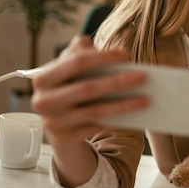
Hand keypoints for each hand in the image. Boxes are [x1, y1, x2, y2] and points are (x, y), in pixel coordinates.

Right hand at [31, 35, 148, 187]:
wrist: (55, 120)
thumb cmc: (68, 85)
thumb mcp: (68, 67)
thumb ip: (81, 51)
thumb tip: (106, 49)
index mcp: (42, 79)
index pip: (76, 62)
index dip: (103, 57)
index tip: (127, 55)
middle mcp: (43, 101)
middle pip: (87, 88)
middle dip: (117, 82)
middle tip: (143, 76)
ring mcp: (53, 122)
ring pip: (95, 112)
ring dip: (123, 105)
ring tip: (146, 99)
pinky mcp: (65, 138)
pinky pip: (96, 128)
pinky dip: (117, 121)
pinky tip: (134, 115)